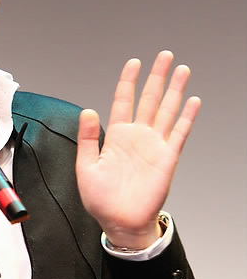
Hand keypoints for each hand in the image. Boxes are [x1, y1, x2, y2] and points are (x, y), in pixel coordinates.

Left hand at [76, 51, 200, 248]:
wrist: (120, 222)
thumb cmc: (102, 200)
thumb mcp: (86, 167)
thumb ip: (87, 138)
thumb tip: (88, 111)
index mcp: (116, 136)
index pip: (123, 101)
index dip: (128, 81)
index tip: (134, 62)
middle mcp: (137, 137)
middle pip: (149, 99)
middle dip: (157, 77)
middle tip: (164, 56)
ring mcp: (154, 146)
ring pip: (166, 111)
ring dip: (174, 90)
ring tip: (181, 69)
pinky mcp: (167, 159)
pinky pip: (179, 134)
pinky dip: (186, 117)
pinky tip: (192, 101)